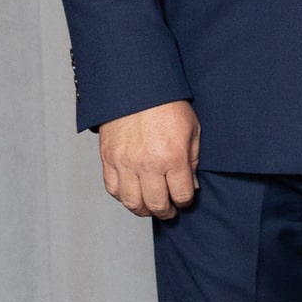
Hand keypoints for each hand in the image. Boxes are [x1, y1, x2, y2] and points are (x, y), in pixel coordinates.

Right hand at [98, 100, 199, 218]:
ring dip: (143, 210)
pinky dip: (123, 197)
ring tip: (151, 207)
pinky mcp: (108, 159)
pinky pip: (113, 189)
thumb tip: (191, 185)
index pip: (181, 195)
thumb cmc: (167, 106)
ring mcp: (125, 163)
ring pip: (132, 202)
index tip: (185, 200)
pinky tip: (132, 194)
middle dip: (166, 212)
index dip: (186, 202)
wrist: (135, 89)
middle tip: (170, 211)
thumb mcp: (192, 130)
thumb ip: (193, 160)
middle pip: (156, 204)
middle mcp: (147, 164)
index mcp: (172, 157)